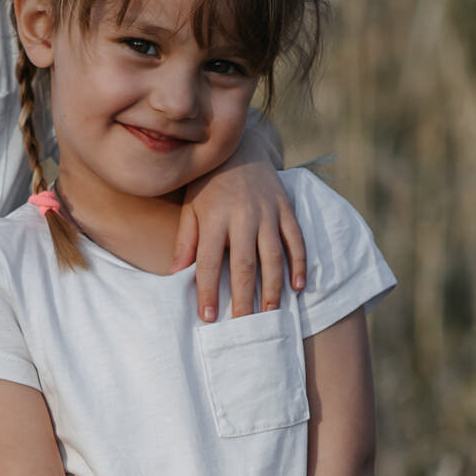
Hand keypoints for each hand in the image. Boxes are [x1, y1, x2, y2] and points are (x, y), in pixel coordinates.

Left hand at [174, 156, 306, 321]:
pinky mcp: (286, 208)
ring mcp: (267, 212)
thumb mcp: (190, 207)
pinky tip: (298, 286)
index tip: (208, 317)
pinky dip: (299, 263)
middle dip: (243, 299)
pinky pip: (295, 239)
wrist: (239, 148)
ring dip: (273, 287)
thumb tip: (175, 274)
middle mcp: (243, 216)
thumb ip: (185, 240)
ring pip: (273, 256)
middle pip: (244, 265)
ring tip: (270, 313)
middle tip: (243, 326)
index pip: (210, 262)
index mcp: (214, 218)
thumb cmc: (208, 184)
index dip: (209, 291)